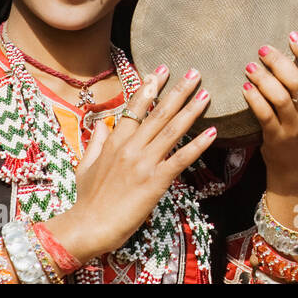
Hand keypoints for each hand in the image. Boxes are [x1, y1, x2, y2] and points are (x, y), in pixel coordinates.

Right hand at [43, 66, 215, 262]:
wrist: (87, 227)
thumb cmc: (87, 199)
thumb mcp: (85, 165)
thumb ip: (96, 142)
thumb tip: (102, 124)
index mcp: (114, 142)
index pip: (136, 108)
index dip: (150, 87)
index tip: (163, 70)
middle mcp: (131, 147)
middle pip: (159, 113)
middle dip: (178, 91)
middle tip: (195, 72)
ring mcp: (144, 163)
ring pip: (172, 130)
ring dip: (191, 110)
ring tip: (206, 93)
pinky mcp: (155, 181)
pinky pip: (181, 158)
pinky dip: (198, 145)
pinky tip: (212, 132)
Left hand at [244, 32, 297, 234]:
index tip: (292, 34)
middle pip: (296, 83)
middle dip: (278, 62)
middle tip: (263, 49)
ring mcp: (295, 128)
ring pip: (279, 98)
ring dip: (263, 79)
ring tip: (250, 66)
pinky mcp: (277, 138)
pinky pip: (264, 115)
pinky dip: (254, 99)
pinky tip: (245, 88)